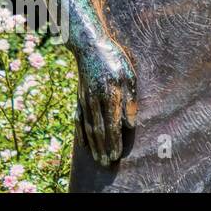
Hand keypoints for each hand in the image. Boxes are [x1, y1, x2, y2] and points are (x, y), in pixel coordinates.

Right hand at [75, 37, 136, 166]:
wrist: (89, 47)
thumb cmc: (115, 59)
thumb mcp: (129, 75)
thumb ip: (130, 100)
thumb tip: (131, 124)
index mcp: (109, 93)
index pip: (112, 123)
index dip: (114, 141)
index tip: (116, 155)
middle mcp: (94, 100)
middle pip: (99, 130)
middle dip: (104, 148)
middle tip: (107, 163)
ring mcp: (84, 100)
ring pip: (89, 128)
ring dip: (94, 146)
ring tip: (99, 159)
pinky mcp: (79, 99)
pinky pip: (79, 120)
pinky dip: (82, 135)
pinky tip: (85, 146)